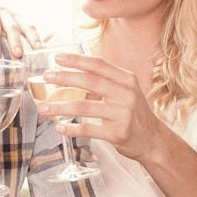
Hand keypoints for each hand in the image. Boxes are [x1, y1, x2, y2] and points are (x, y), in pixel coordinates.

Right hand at [0, 4, 42, 58]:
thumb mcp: (12, 23)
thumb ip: (25, 34)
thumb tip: (44, 44)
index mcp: (17, 17)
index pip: (28, 27)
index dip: (34, 37)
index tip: (38, 48)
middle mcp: (6, 14)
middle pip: (12, 28)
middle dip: (15, 41)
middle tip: (18, 54)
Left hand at [37, 53, 162, 160]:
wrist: (153, 139)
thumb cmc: (133, 112)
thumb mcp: (125, 91)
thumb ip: (105, 80)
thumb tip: (72, 70)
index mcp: (126, 79)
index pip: (98, 65)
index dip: (76, 60)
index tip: (57, 58)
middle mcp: (126, 94)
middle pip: (89, 82)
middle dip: (64, 78)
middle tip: (46, 77)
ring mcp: (123, 114)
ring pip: (84, 107)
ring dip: (60, 107)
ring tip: (43, 108)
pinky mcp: (118, 133)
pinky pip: (89, 129)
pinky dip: (71, 129)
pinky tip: (59, 127)